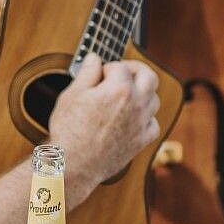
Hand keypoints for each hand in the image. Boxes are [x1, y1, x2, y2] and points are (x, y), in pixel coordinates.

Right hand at [47, 53, 160, 185]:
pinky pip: (153, 124)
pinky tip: (132, 118)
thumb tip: (94, 59)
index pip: (120, 66)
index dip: (106, 67)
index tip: (98, 73)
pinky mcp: (142, 141)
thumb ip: (87, 73)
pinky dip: (146, 118)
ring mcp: (142, 123)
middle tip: (122, 73)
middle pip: (149, 76)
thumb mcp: (72, 94)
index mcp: (120, 88)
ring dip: (142, 93)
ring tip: (124, 95)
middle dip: (135, 71)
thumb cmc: (70, 130)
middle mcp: (137, 104)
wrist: (74, 164)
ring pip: (154, 99)